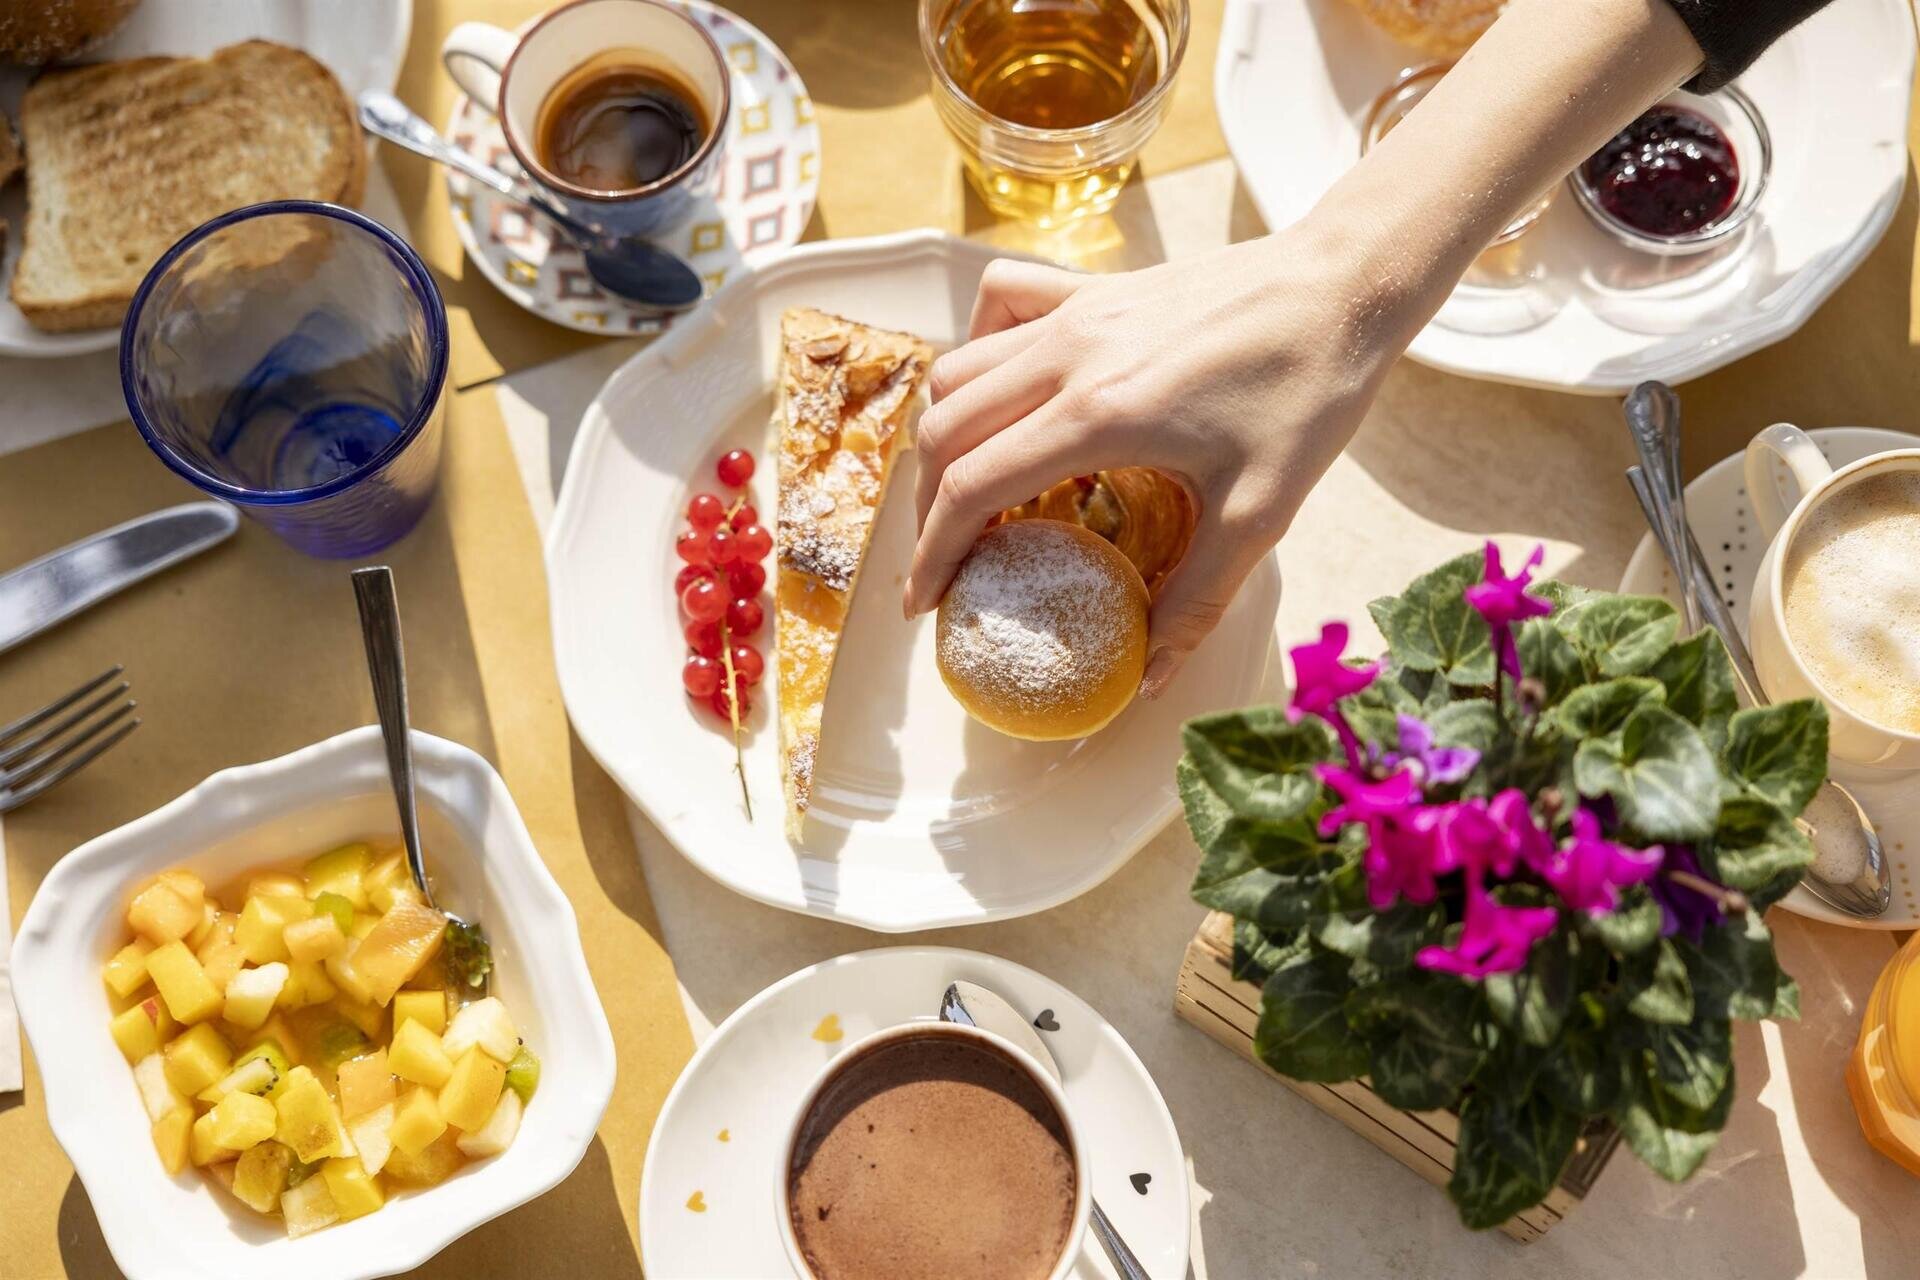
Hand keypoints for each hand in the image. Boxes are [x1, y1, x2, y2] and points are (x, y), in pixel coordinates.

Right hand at [903, 225, 1409, 696]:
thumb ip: (1196, 601)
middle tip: (952, 558)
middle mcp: (1067, 357)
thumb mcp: (1260, 514)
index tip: (923, 602)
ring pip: (957, 370)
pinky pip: (1000, 303)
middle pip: (945, 433)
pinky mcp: (1093, 287)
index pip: (971, 490)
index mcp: (1097, 417)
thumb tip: (1150, 679)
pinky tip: (1012, 386)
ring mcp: (1074, 313)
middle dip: (929, 506)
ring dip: (947, 434)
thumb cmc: (1308, 393)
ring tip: (975, 487)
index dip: (932, 554)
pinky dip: (981, 347)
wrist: (1344, 285)